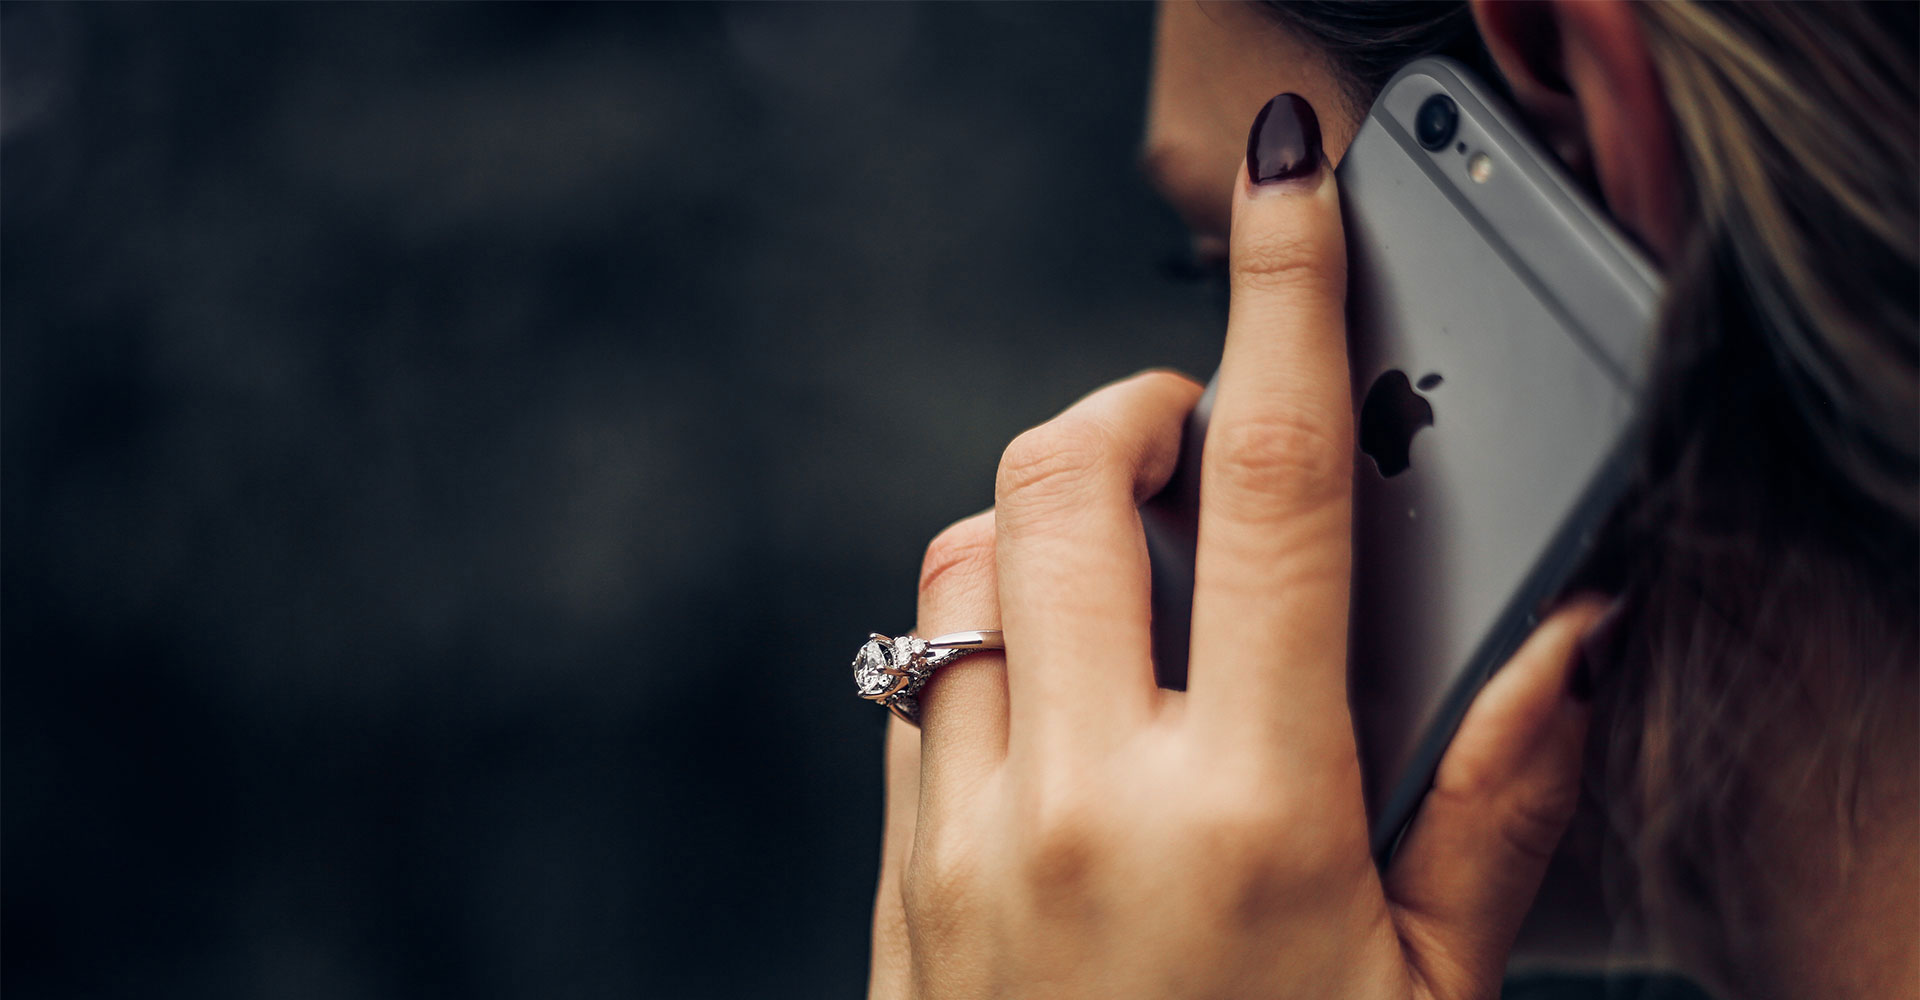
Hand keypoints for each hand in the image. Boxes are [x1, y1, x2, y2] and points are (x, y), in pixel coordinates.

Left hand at [869, 94, 1607, 999]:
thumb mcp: (1432, 995)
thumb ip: (1499, 800)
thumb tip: (1571, 637)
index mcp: (1253, 811)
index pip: (1281, 488)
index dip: (1290, 307)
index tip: (1291, 196)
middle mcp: (1085, 801)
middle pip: (1064, 476)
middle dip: (1134, 409)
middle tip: (1200, 446)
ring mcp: (966, 841)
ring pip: (959, 570)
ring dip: (1042, 529)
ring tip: (1128, 587)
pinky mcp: (899, 884)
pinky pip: (908, 690)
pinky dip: (975, 642)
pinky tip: (1054, 703)